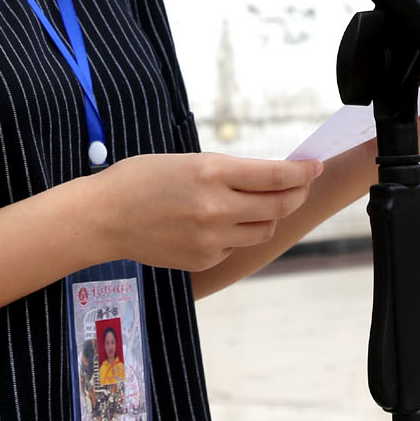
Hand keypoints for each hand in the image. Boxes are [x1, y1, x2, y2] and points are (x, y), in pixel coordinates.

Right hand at [88, 153, 320, 271]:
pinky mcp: (205, 259)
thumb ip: (229, 172)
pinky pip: (236, 246)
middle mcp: (217, 207)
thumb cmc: (142, 179)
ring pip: (263, 229)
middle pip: (279, 205)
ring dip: (269, 215)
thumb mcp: (189, 161)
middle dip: (297, 193)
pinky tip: (216, 223)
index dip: (303, 172)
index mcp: (212, 172)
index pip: (277, 176)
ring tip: (257, 204)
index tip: (314, 166)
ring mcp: (211, 237)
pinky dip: (236, 234)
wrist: (105, 217)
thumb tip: (271, 178)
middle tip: (300, 185)